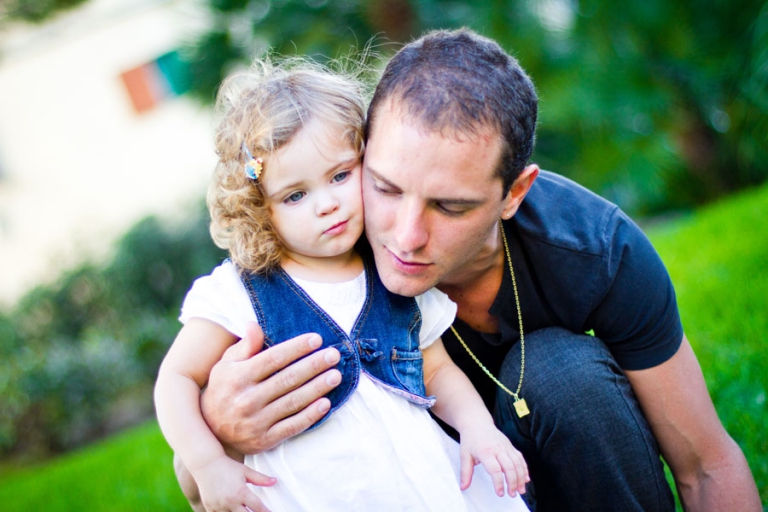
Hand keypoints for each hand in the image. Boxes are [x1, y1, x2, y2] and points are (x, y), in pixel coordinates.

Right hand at [193, 454, 275, 511]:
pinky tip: (232, 511)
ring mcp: (219, 506)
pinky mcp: (210, 508)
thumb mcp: (246, 471)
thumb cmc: (228, 466)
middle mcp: (230, 502)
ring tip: (244, 511)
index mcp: (241, 492)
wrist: (206, 464)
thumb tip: (275, 481)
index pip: (257, 508)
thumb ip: (261, 479)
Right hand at [201, 322, 341, 453]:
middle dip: (313, 365)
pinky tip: (326, 403)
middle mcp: (246, 399)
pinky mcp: (264, 440)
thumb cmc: (223, 390)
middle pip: (287, 379)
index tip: (317, 339)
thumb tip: (254, 324)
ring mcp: (256, 422)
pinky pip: (292, 426)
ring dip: (317, 388)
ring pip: (293, 402)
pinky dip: (310, 415)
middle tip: (334, 355)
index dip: (296, 348)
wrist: (209, 433)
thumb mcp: (226, 365)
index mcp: (237, 377)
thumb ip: (244, 346)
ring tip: (336, 375)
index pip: (273, 358)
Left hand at [459, 425, 528, 497]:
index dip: (499, 482)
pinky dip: (524, 469)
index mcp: (485, 451)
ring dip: (521, 478)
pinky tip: (525, 479)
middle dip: (512, 482)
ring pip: (517, 463)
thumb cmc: (470, 440)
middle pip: (509, 467)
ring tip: (521, 490)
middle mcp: (498, 448)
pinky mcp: (511, 446)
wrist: (477, 423)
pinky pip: (520, 458)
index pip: (495, 469)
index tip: (500, 493)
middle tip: (511, 494)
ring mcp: (506, 446)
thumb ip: (465, 472)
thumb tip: (463, 487)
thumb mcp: (464, 455)